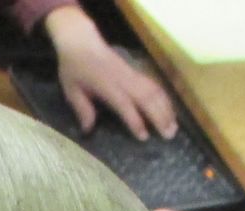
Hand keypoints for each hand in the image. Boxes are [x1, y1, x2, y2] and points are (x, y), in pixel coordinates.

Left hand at [43, 6, 176, 139]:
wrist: (80, 40)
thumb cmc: (73, 67)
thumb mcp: (71, 89)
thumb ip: (81, 109)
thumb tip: (88, 130)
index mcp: (106, 84)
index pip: (124, 104)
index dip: (135, 120)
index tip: (144, 136)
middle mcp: (122, 78)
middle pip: (146, 97)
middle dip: (159, 116)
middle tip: (169, 136)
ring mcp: (131, 73)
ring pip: (154, 90)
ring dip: (166, 108)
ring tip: (174, 127)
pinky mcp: (135, 71)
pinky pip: (153, 84)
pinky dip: (164, 98)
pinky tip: (170, 110)